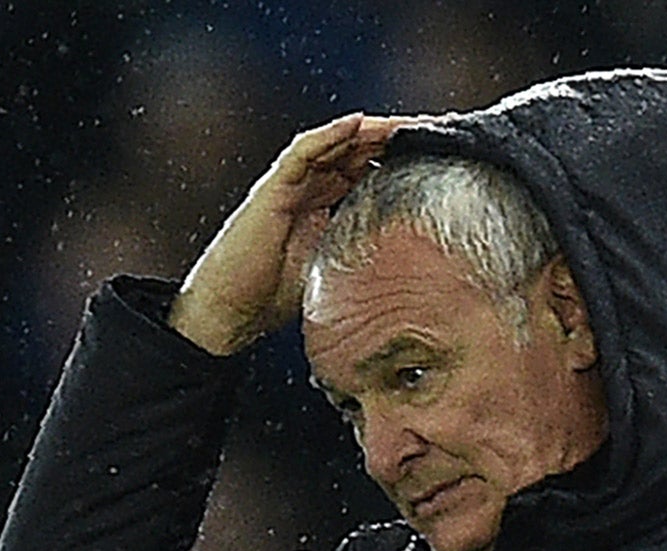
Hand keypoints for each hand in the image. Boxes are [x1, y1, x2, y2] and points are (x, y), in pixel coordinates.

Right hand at [167, 112, 410, 355]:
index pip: (365, 170)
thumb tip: (407, 264)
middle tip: (432, 130)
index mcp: (323, 206)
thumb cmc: (272, 298)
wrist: (230, 311)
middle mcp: (307, 189)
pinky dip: (329, 135)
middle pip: (354, 150)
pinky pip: (303, 152)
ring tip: (402, 123)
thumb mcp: (332, 272)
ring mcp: (289, 185)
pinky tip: (357, 124)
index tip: (436, 156)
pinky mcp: (272, 189)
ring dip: (368, 130)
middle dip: (392, 139)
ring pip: (333, 144)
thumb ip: (359, 255)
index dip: (398, 159)